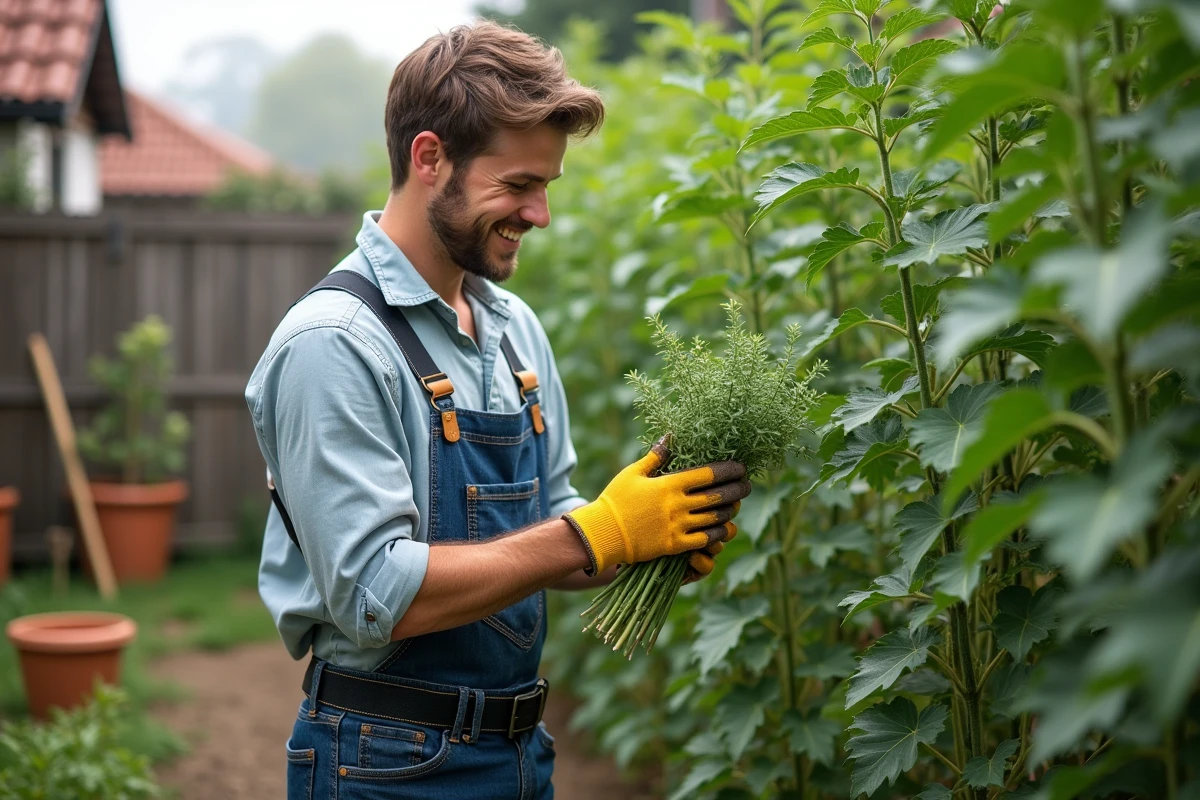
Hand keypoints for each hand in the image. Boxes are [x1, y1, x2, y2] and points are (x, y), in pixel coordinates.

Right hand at [563, 436, 750, 573]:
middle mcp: (677, 504)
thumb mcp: (633, 472)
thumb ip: (656, 455)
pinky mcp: (674, 545)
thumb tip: (671, 436)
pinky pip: (704, 540)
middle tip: (748, 485)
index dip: (729, 470)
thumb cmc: (615, 499)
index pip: (708, 474)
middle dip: (737, 490)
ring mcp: (677, 526)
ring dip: (730, 511)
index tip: (741, 467)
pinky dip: (717, 534)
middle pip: (717, 496)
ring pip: (714, 518)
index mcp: (669, 484)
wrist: (602, 532)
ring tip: (737, 505)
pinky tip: (723, 529)